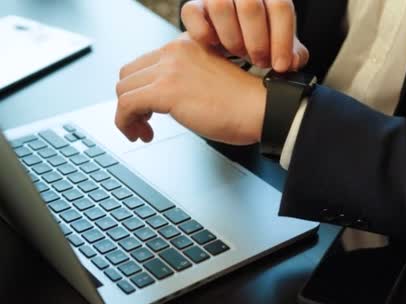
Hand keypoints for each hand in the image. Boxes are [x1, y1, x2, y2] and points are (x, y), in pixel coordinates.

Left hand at [115, 34, 265, 144]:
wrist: (261, 109)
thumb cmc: (244, 103)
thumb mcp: (210, 79)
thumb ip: (184, 80)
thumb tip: (159, 100)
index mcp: (186, 45)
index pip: (145, 63)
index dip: (142, 89)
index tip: (150, 109)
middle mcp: (174, 51)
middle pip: (129, 74)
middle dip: (132, 101)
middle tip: (145, 121)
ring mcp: (169, 69)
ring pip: (123, 89)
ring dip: (128, 115)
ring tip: (144, 131)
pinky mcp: (166, 90)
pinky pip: (126, 105)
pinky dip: (125, 123)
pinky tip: (142, 134)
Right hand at [181, 0, 307, 71]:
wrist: (233, 28)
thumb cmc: (260, 36)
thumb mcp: (279, 43)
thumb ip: (291, 53)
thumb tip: (292, 63)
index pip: (280, 6)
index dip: (282, 40)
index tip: (280, 66)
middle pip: (250, 6)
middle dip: (257, 42)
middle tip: (259, 62)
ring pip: (220, 6)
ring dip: (232, 38)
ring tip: (238, 53)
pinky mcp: (194, 6)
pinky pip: (192, 13)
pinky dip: (204, 34)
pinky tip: (215, 46)